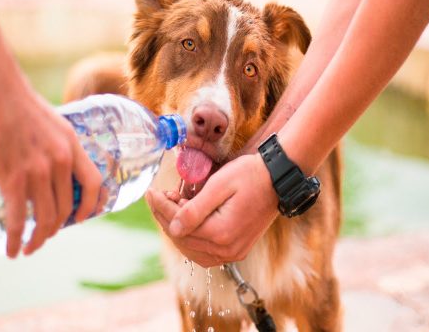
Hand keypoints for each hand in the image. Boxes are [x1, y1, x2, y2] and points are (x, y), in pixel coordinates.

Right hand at [0, 75, 102, 257]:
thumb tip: (60, 166)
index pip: (95, 183)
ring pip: (46, 217)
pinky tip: (12, 249)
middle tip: (46, 236)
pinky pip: (19, 218)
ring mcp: (38, 171)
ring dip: (39, 238)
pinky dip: (17, 238)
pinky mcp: (13, 178)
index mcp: (73, 146)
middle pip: (68, 207)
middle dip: (57, 228)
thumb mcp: (54, 124)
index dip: (92, 205)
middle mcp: (61, 161)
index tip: (84, 218)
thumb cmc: (20, 104)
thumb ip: (60, 147)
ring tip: (31, 247)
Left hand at [147, 154, 278, 266]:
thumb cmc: (250, 175)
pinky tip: (186, 222)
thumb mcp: (219, 185)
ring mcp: (233, 252)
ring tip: (172, 206)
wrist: (278, 179)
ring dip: (177, 230)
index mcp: (221, 233)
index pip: (179, 226)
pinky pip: (206, 252)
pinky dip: (191, 239)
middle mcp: (227, 249)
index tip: (150, 192)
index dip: (161, 208)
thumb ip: (194, 209)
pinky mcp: (236, 249)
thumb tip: (172, 228)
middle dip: (165, 218)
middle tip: (158, 197)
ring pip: (192, 249)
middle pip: (183, 240)